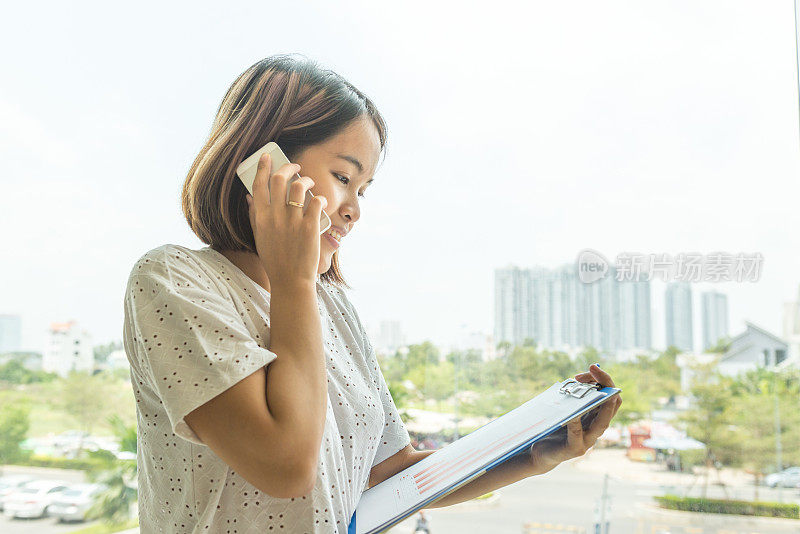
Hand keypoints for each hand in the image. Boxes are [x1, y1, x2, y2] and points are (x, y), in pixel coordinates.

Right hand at [245, 152, 327, 286]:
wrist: (290, 281)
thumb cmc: (275, 260)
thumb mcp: (259, 237)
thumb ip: (254, 216)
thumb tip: (249, 197)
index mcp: (261, 218)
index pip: (258, 185)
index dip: (262, 167)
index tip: (267, 156)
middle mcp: (275, 216)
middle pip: (280, 179)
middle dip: (289, 167)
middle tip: (296, 167)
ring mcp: (293, 221)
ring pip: (299, 186)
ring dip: (306, 180)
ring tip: (310, 183)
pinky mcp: (310, 227)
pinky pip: (316, 202)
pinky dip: (320, 198)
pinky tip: (322, 202)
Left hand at [527, 364, 621, 473]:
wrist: (541, 452)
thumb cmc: (554, 427)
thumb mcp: (567, 408)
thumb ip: (574, 397)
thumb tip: (577, 379)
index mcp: (597, 417)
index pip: (612, 396)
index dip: (605, 380)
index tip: (592, 367)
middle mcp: (597, 428)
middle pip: (612, 405)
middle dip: (606, 383)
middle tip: (593, 368)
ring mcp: (588, 440)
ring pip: (602, 422)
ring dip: (601, 404)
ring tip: (596, 389)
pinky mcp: (575, 449)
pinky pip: (577, 433)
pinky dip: (576, 422)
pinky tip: (572, 413)